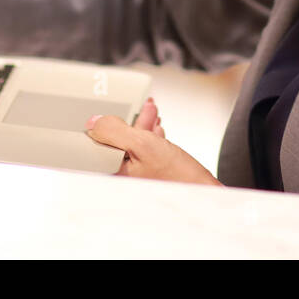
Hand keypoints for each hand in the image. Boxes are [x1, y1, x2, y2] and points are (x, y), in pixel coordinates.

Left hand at [85, 97, 221, 185]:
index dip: (104, 124)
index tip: (109, 110)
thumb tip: (94, 122)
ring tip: (150, 110)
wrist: (203, 192)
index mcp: (114, 172)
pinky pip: (145, 151)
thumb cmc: (177, 176)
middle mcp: (123, 177)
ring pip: (132, 144)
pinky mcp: (152, 175)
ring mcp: (138, 177)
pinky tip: (157, 129)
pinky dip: (150, 136)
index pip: (97, 145)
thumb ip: (115, 131)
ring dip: (142, 125)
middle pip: (116, 142)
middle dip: (128, 121)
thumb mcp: (142, 145)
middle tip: (136, 106)